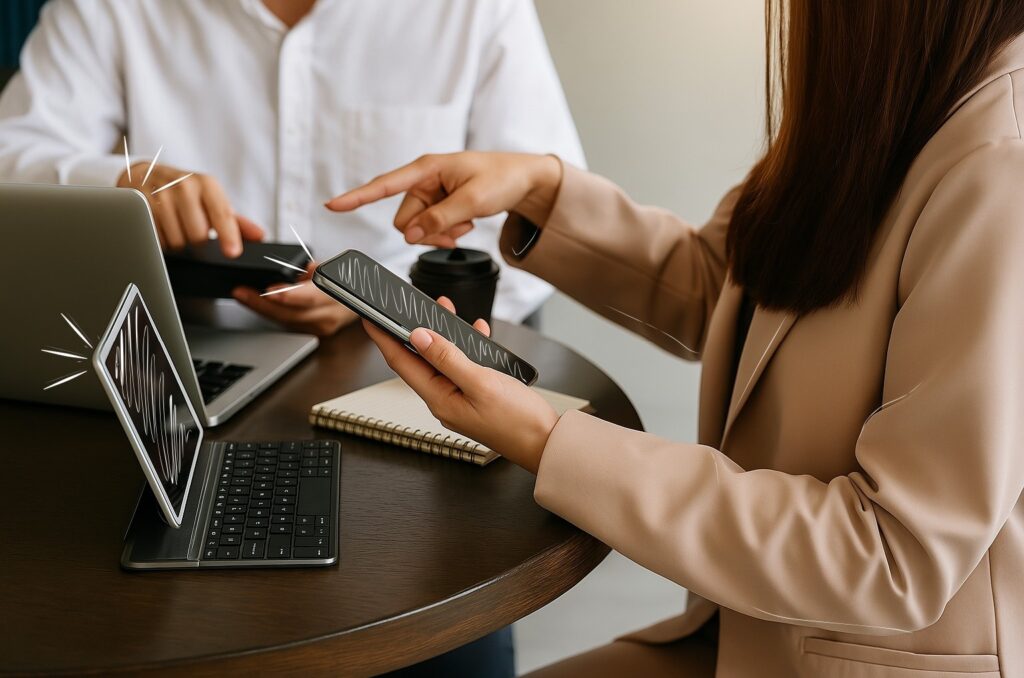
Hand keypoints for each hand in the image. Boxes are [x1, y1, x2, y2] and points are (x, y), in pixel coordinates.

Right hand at [118, 162, 263, 256]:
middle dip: (197, 242)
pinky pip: (155, 240)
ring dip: (178, 243)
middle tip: (192, 231)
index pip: (221, 214)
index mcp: (206, 184)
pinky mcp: (137, 206)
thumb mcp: (211, 199)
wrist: (144, 174)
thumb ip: (235, 220)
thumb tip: (259, 236)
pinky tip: (160, 228)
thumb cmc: (184, 191)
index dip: (228, 235)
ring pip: (176, 241)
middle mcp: (182, 186)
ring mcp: (158, 195)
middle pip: (198, 235)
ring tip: (175, 228)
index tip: (232, 252)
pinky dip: (160, 241)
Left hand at [233, 263, 357, 335]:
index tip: (269, 290)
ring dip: (261, 309)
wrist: (360, 298)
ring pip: (287, 321)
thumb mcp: (329, 265)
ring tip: (242, 295)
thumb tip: (285, 269)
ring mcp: (323, 327)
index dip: (289, 295)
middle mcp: (330, 314)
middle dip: (263, 303)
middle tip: (242, 292)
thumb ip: (307, 269)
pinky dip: (270, 314)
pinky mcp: (315, 333)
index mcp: (337, 293)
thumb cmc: (345, 279)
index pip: (312, 296)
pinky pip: (288, 324)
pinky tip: (256, 304)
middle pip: (293, 314)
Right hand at [325, 152, 561, 247]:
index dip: (357, 197)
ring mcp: (431, 194)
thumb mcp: (474, 201)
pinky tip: (465, 224)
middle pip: (405, 220)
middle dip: (428, 231)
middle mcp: (424, 180)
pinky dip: (448, 233)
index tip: (332, 205)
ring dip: (440, 233)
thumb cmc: (501, 179)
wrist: (523, 181)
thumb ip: (441, 219)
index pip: (385, 185)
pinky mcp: (439, 206)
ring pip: (418, 229)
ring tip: (465, 222)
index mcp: (427, 169)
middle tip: (458, 227)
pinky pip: (430, 230)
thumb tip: (412, 235)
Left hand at [362, 297, 557, 472]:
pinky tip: (478, 334)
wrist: (546, 443)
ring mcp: (460, 398)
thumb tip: (418, 336)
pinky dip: (468, 347)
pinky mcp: (476, 395)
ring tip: (445, 310)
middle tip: (412, 304)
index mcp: (439, 399)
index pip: (401, 363)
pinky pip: (463, 366)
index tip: (370, 317)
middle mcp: (444, 399)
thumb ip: (448, 358)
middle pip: (419, 358)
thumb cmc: (518, 421)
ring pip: (442, 359)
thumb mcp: (481, 382)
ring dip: (443, 335)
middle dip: (415, 329)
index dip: (384, 338)